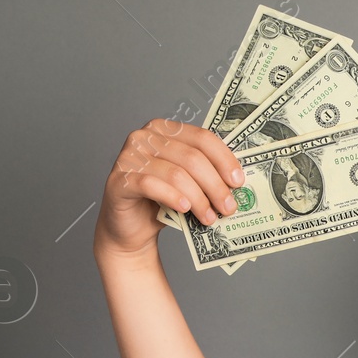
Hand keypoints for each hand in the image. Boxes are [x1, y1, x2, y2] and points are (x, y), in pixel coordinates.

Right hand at [93, 118, 244, 259]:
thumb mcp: (188, 183)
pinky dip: (172, 197)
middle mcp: (144, 137)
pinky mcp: (119, 180)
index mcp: (165, 130)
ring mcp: (129, 157)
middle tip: (229, 207)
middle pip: (191, 158)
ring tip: (210, 217)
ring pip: (176, 174)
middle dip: (215, 185)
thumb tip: (237, 181)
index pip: (202, 138)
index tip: (238, 182)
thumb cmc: (162, 201)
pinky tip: (185, 209)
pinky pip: (151, 185)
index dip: (224, 160)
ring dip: (199, 198)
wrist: (132, 227)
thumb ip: (206, 173)